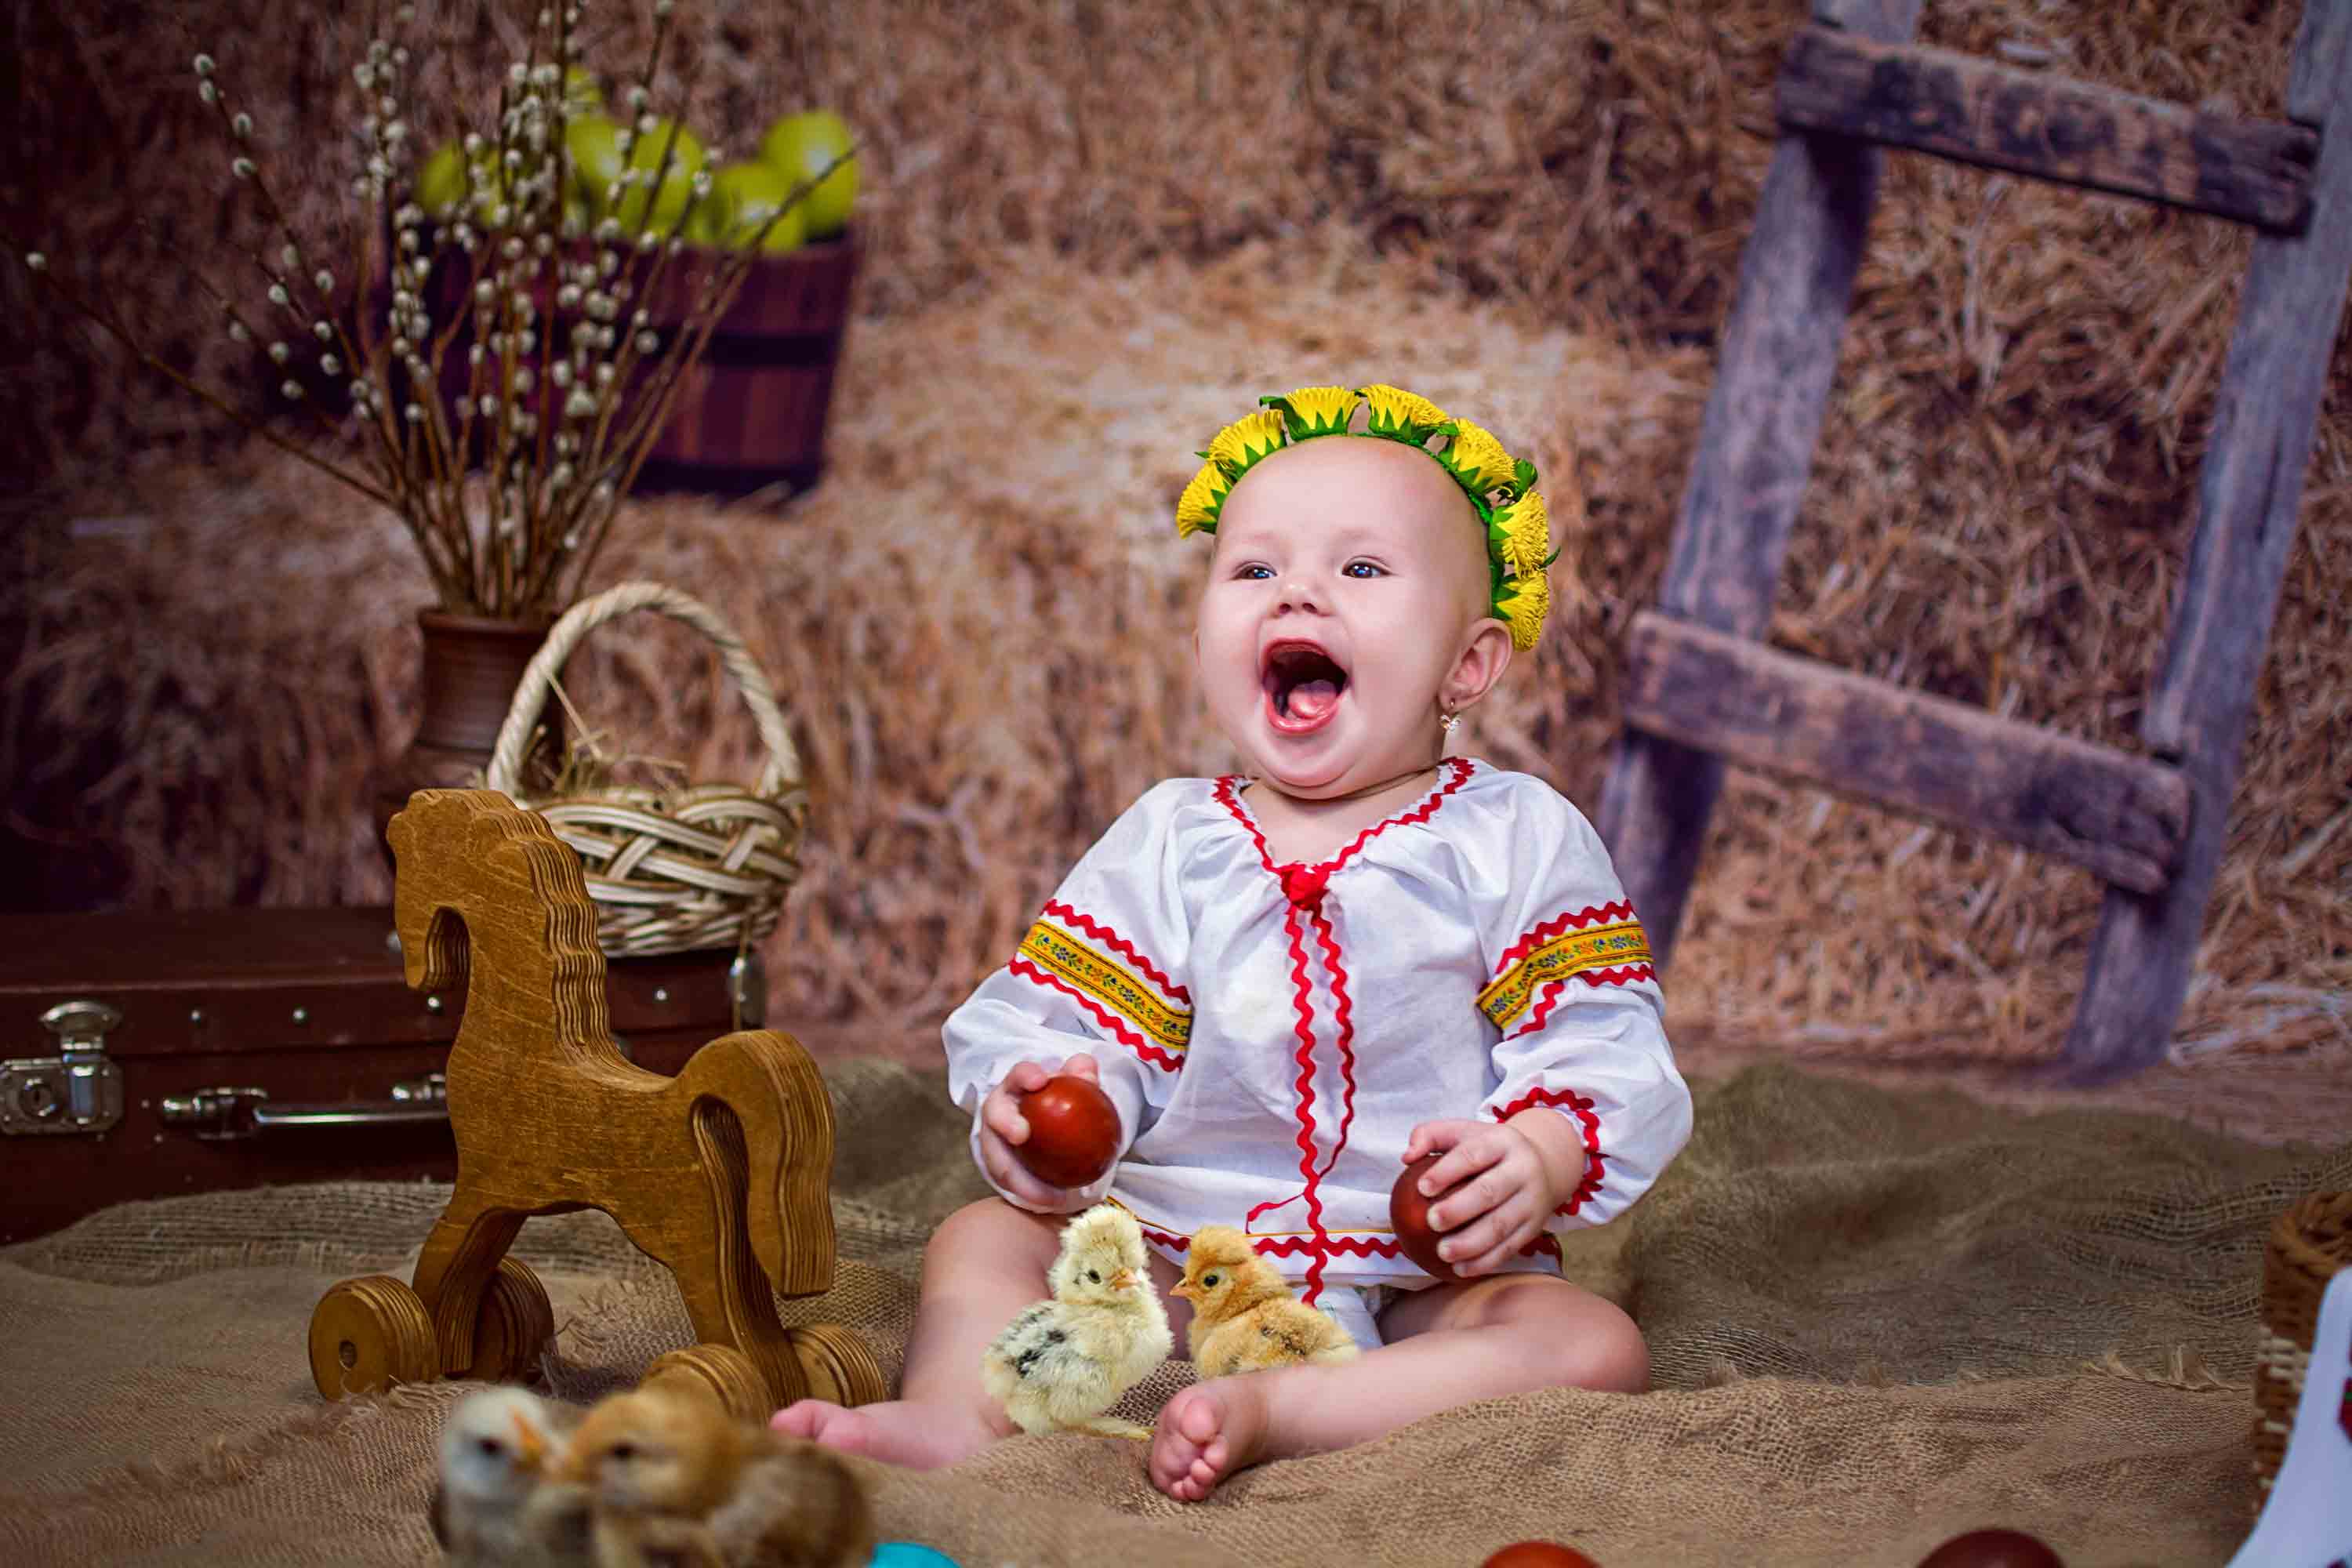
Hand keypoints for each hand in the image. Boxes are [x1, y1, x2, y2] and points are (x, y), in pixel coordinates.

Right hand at [979, 1053, 1106, 1212]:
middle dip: (1005, 1123)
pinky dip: (1031, 1193)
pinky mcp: (999, 1166)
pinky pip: (1012, 1183)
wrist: (1043, 1124)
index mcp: (1016, 1086)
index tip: (1041, 1080)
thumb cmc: (1058, 1099)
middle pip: (995, 1115)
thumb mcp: (1073, 1084)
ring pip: (998, 1160)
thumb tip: (1085, 1070)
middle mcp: (998, 1112)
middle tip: (1022, 1135)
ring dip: (1020, 1178)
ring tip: (1049, 1194)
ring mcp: (994, 1142)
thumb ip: (1081, 1073)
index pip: (1019, 1074)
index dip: (1026, 1075)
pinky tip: (1055, 1202)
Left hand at [1400, 1117, 1561, 1277]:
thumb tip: (1406, 1157)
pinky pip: (1510, 1247)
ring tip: (1442, 1253)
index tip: (1422, 1187)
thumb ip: (1430, 1136)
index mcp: (1502, 1142)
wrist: (1545, 1164)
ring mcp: (1531, 1200)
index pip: (1473, 1154)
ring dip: (1471, 1243)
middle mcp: (1522, 1170)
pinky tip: (1461, 1269)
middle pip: (1490, 1191)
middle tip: (1431, 1222)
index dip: (1447, 1171)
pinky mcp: (1534, 1227)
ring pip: (1502, 1225)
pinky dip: (1485, 1261)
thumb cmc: (1489, 1149)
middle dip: (1459, 1209)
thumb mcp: (1463, 1132)